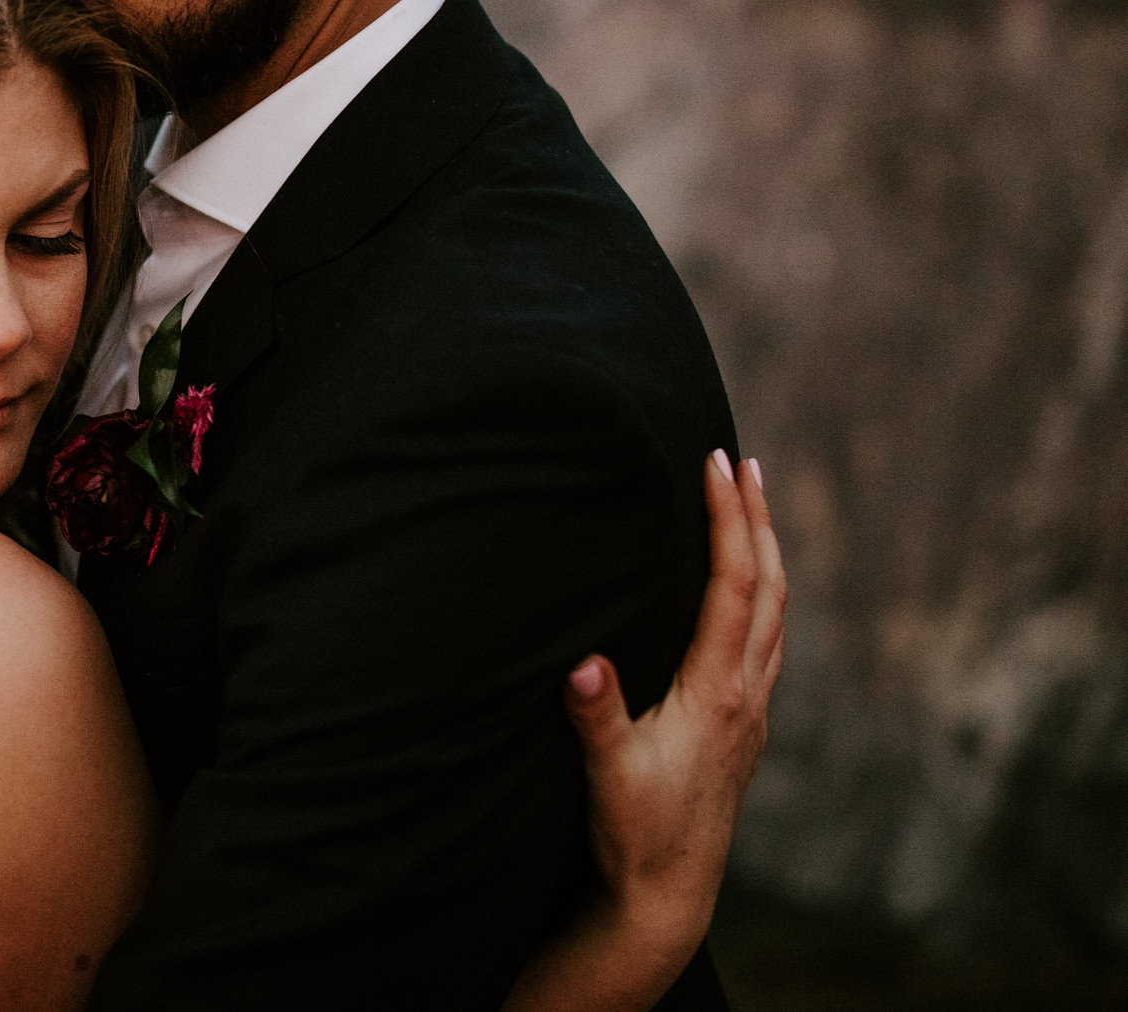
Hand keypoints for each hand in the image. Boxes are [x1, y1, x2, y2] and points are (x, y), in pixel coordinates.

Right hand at [504, 451, 786, 1011]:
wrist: (668, 897)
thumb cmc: (634, 836)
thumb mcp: (607, 775)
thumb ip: (597, 717)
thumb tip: (581, 662)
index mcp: (717, 693)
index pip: (732, 587)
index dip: (727, 521)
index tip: (717, 463)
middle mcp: (747, 695)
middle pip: (770, 589)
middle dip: (758, 520)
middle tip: (746, 462)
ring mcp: (752, 712)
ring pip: (778, 614)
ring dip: (767, 553)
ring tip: (754, 507)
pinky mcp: (744, 728)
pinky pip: (769, 641)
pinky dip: (762, 595)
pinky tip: (746, 592)